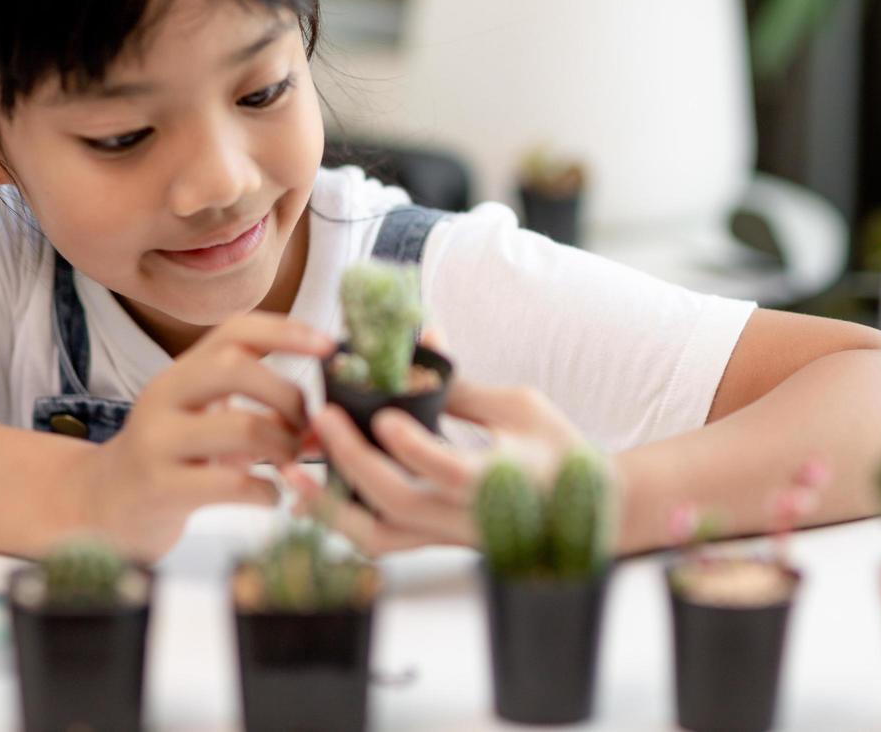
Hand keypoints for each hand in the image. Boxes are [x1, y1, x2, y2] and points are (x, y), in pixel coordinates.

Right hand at [63, 312, 333, 560]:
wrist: (100, 508)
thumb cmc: (173, 461)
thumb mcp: (208, 422)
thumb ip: (261, 413)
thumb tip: (326, 422)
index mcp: (181, 372)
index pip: (235, 330)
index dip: (286, 330)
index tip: (330, 345)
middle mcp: (164, 396)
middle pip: (237, 366)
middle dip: (288, 396)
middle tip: (305, 429)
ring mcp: (157, 440)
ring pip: (241, 426)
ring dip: (284, 446)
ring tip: (290, 464)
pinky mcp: (159, 487)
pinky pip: (230, 484)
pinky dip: (266, 491)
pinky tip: (269, 497)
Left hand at [283, 341, 583, 554]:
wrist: (589, 509)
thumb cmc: (556, 448)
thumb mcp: (519, 406)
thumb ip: (464, 385)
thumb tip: (424, 337)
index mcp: (499, 479)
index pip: (448, 470)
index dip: (412, 446)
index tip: (382, 416)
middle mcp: (467, 517)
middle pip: (399, 501)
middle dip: (352, 459)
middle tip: (322, 416)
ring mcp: (447, 536)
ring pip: (379, 537)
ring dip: (330, 506)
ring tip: (292, 472)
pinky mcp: (434, 543)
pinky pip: (380, 541)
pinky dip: (342, 521)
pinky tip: (312, 495)